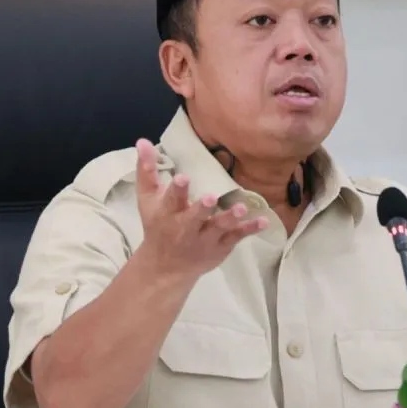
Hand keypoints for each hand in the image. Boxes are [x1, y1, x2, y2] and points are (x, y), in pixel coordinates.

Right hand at [134, 138, 268, 277]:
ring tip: (241, 208)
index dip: (177, 190)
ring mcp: (205, 238)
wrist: (166, 267)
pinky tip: (264, 221)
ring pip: (218, 227)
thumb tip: (143, 141)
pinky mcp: (221, 247)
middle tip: (210, 198)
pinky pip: (236, 237)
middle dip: (202, 208)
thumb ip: (147, 170)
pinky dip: (250, 229)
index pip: (171, 199)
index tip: (183, 178)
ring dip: (229, 218)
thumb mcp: (147, 199)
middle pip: (194, 217)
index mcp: (167, 213)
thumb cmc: (157, 226)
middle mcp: (186, 227)